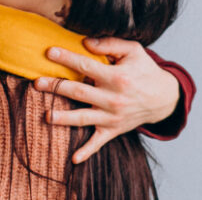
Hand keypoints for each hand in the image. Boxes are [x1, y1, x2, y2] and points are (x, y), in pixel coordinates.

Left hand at [34, 37, 179, 163]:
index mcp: (116, 77)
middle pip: (78, 92)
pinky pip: (99, 143)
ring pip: (83, 118)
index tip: (49, 52)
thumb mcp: (133, 51)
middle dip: (56, 87)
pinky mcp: (113, 129)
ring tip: (46, 116)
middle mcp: (113, 98)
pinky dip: (87, 152)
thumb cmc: (145, 70)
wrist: (164, 98)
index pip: (85, 66)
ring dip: (63, 119)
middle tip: (37, 83)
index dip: (66, 58)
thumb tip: (85, 42)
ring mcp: (112, 116)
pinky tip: (73, 159)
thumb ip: (109, 45)